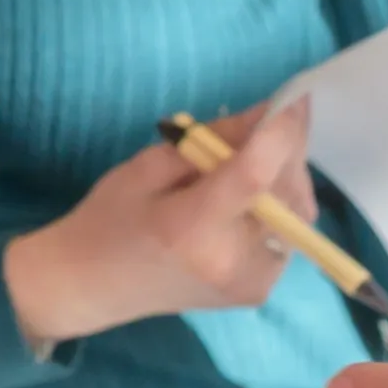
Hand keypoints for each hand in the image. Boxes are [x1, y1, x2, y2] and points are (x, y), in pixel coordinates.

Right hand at [4, 97, 315, 348]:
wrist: (91, 288)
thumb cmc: (110, 219)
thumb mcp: (148, 165)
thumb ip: (212, 140)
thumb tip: (267, 113)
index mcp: (192, 229)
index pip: (255, 176)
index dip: (283, 132)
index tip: (295, 96)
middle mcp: (231, 262)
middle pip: (286, 192)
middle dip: (284, 150)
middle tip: (263, 125)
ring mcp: (251, 283)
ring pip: (297, 212)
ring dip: (283, 177)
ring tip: (249, 163)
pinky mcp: (260, 290)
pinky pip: (288, 233)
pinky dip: (277, 205)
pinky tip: (250, 197)